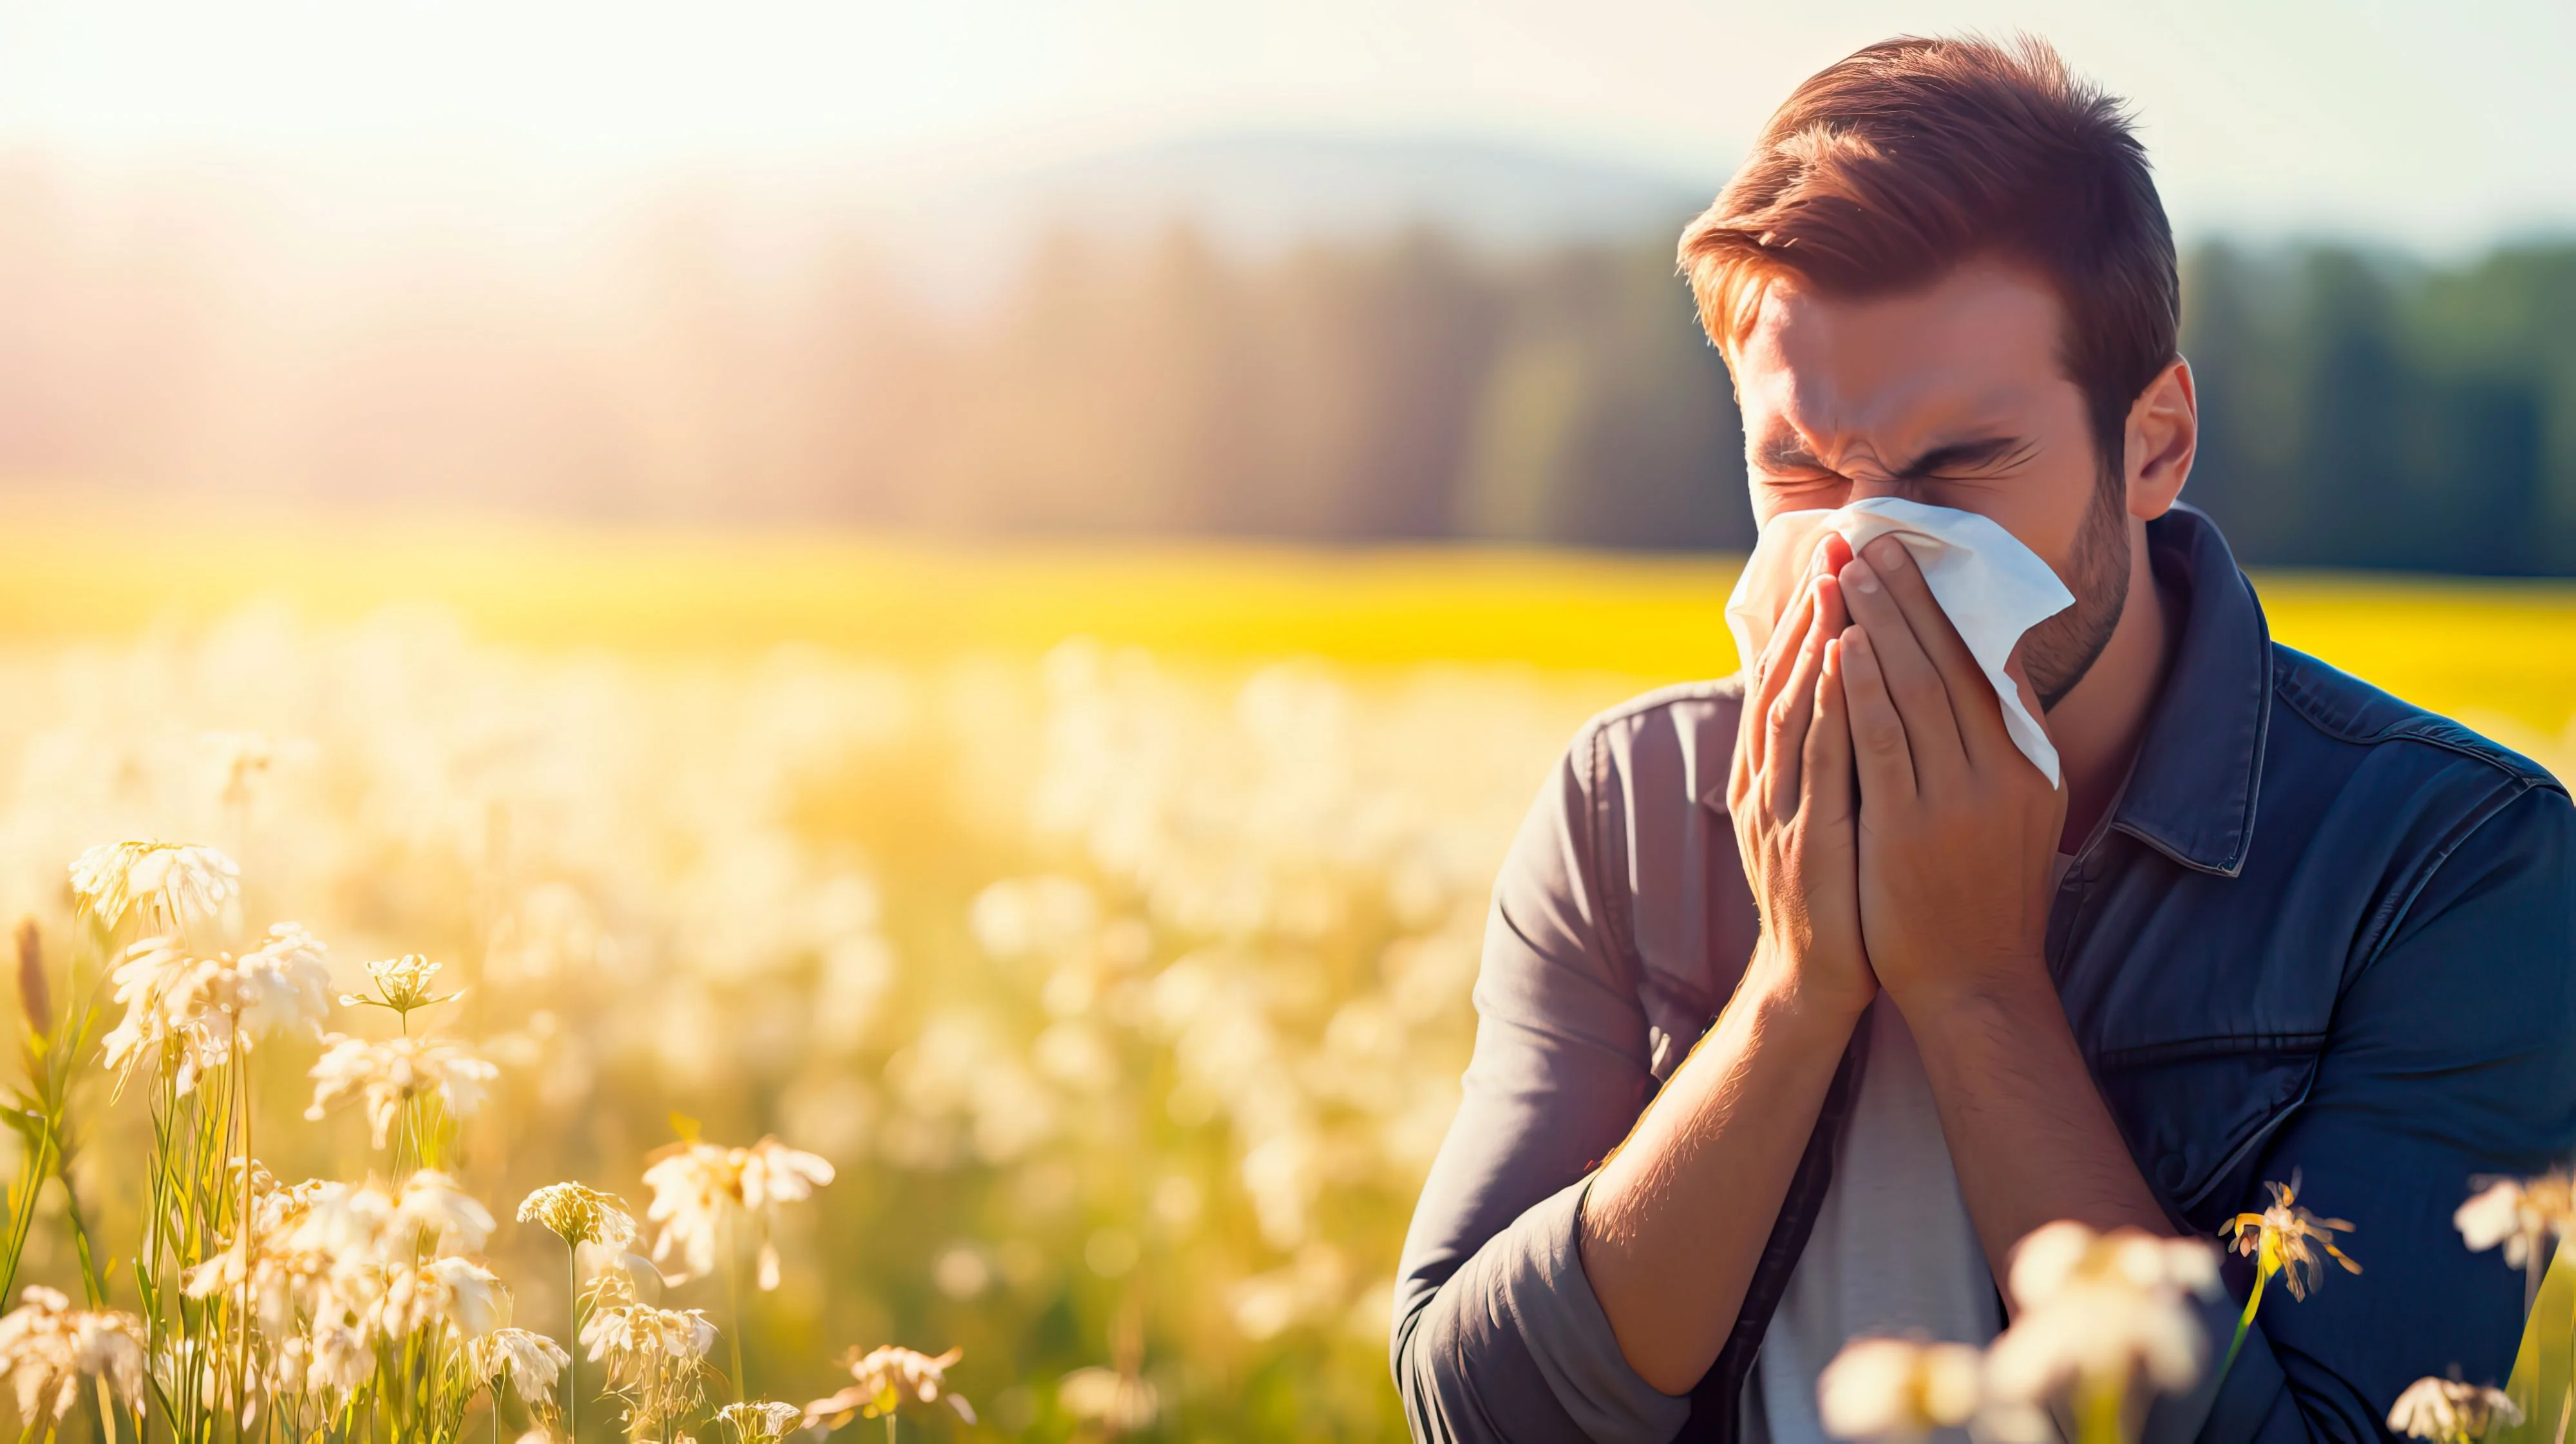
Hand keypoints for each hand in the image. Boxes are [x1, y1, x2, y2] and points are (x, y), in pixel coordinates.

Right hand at [1727, 533, 1871, 1020]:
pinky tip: (1848, 661)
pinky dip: (1831, 705)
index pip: (1787, 678)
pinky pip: (1819, 760)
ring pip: (1795, 707)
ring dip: (1816, 640)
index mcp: (1771, 772)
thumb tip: (1862, 695)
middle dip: (1811, 610)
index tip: (1835, 560)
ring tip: (1838, 582)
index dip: (1807, 617)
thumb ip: (1834, 756)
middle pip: (1784, 678)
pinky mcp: (1804, 842)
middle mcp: (1765, 782)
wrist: (1817, 981)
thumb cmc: (1838, 894)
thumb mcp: (1829, 811)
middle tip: (1835, 545)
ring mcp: (1779, 812)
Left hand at [1836, 534, 2065, 1014]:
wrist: (1975, 980)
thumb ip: (2002, 741)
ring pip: (1916, 688)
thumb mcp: (2015, 808)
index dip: (1948, 603)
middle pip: (1950, 660)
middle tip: (1873, 538)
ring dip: (1879, 623)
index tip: (1916, 553)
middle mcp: (2004, 769)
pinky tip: (1843, 647)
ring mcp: (1960, 798)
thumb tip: (1985, 667)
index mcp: (2029, 759)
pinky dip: (1865, 689)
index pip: (1986, 661)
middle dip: (1908, 595)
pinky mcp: (1914, 827)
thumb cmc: (1983, 891)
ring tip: (1847, 571)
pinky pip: (1886, 741)